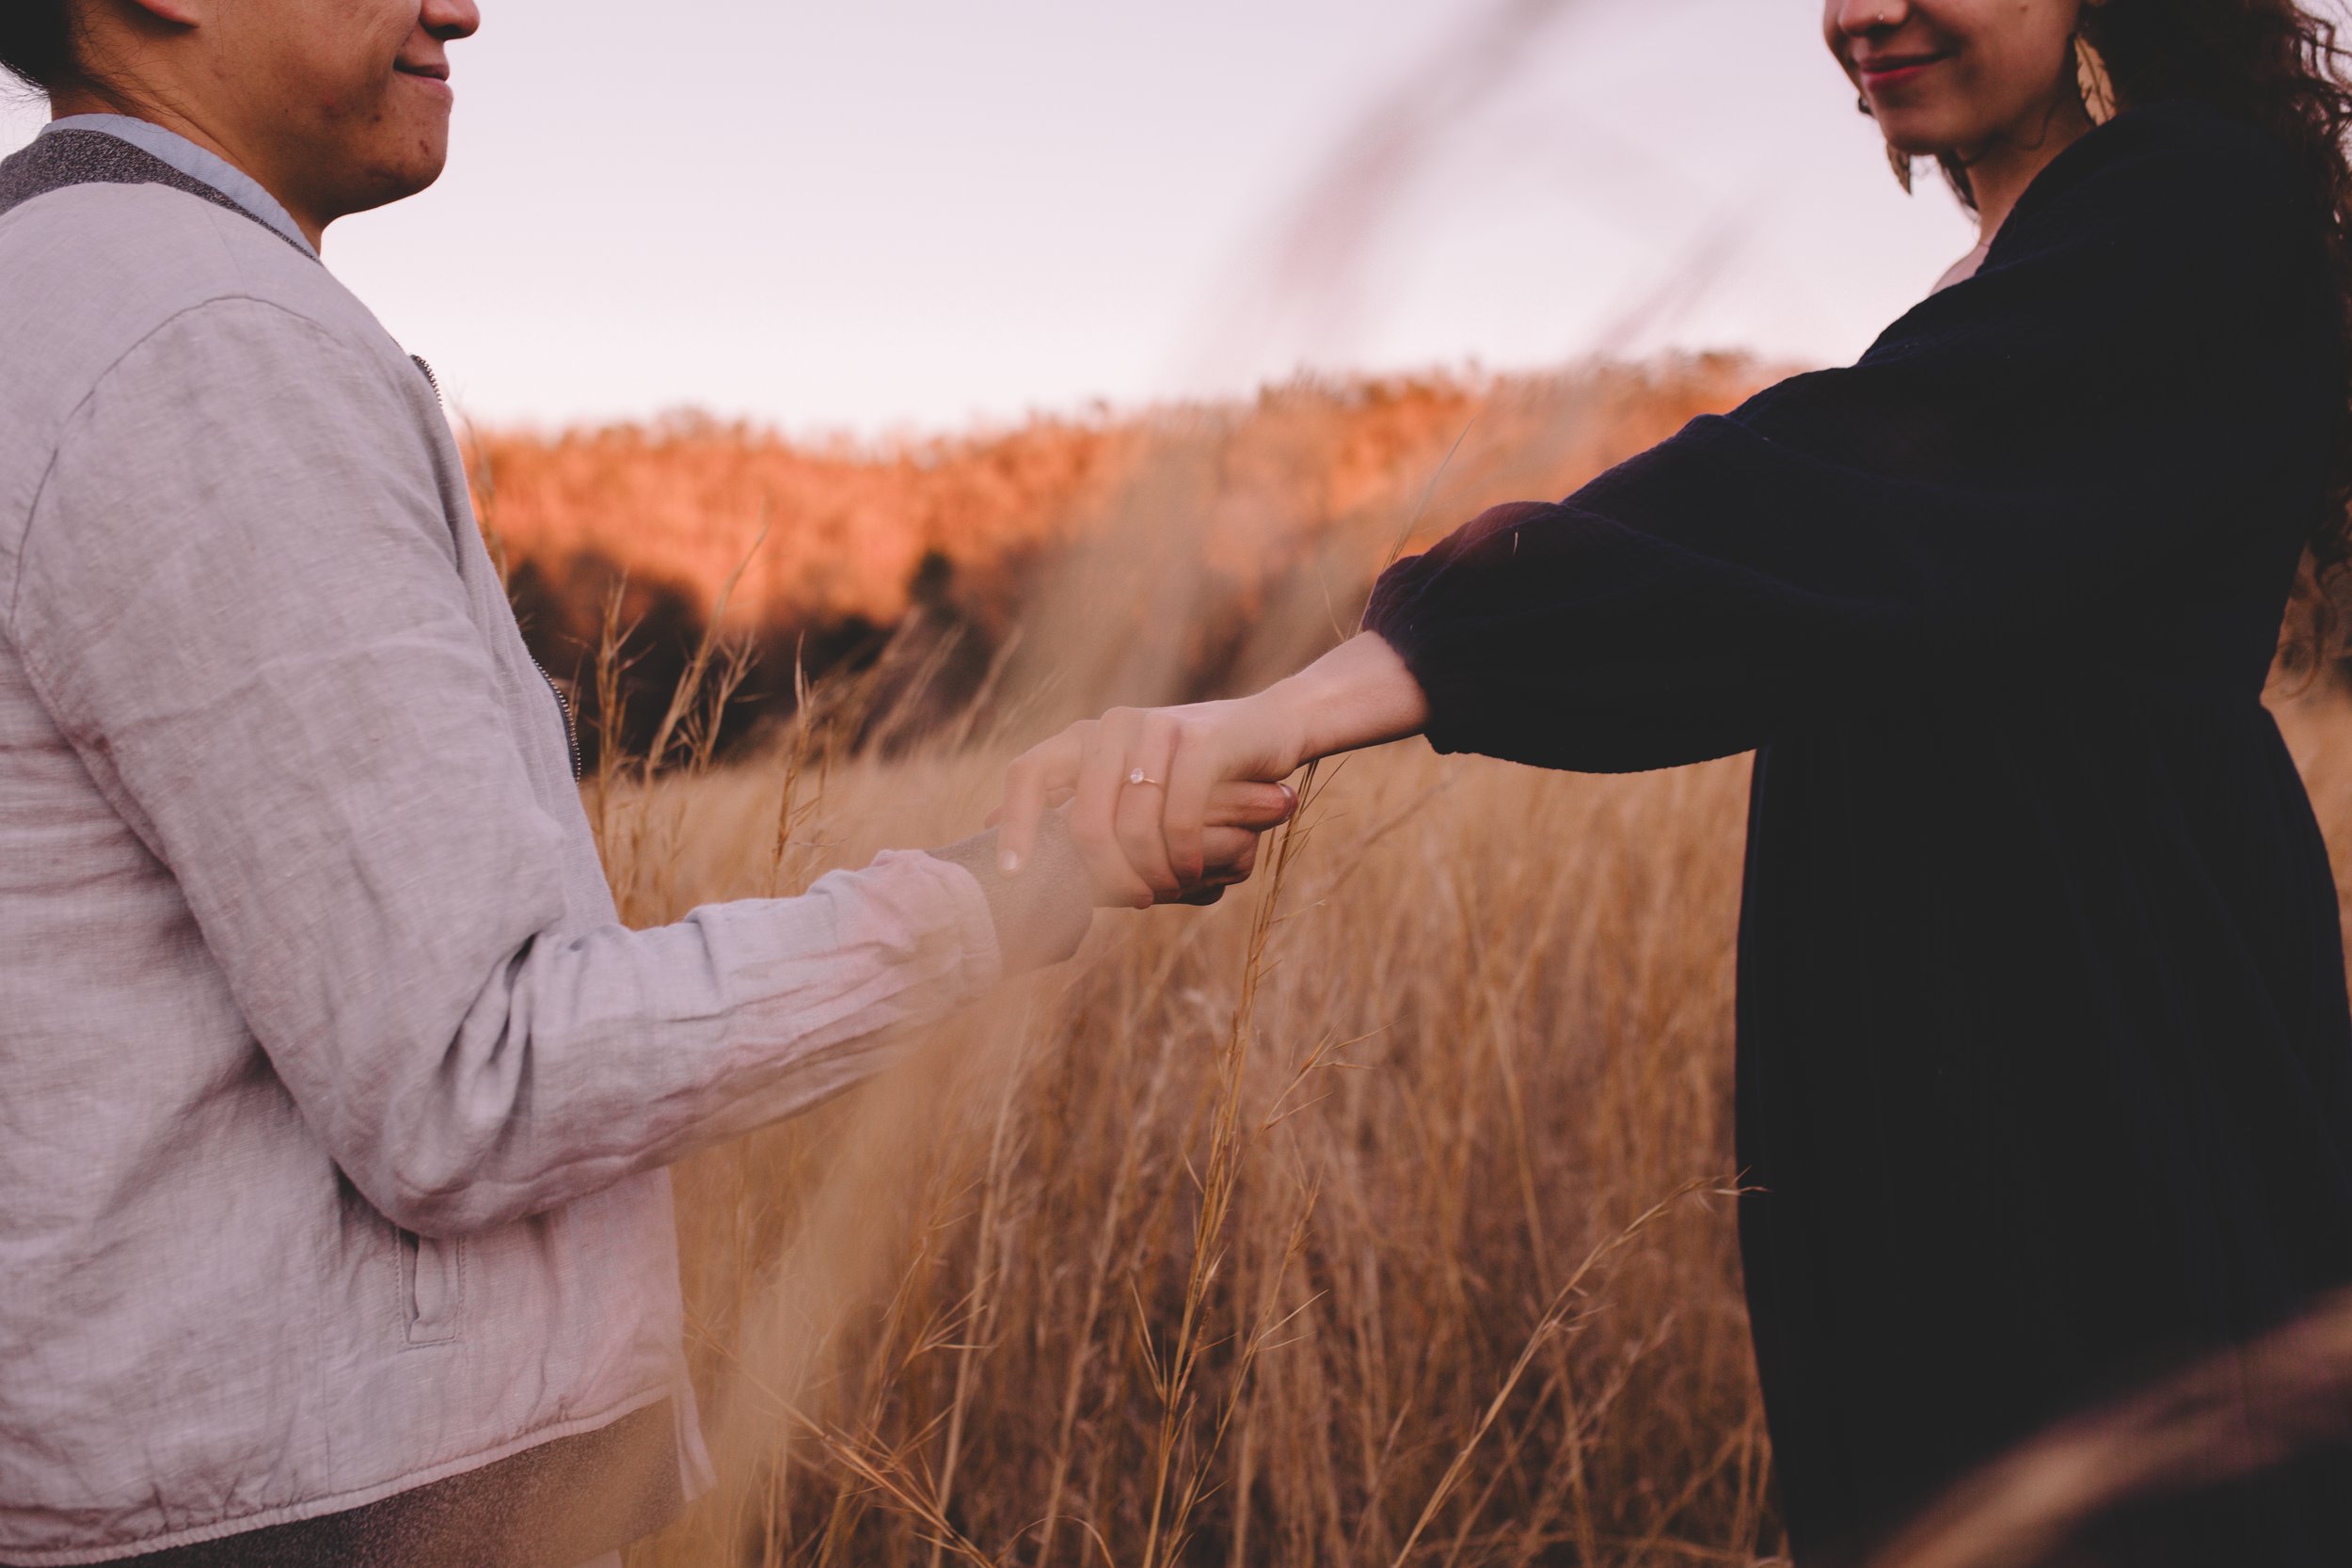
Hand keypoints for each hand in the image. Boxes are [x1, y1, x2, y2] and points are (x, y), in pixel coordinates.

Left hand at [997, 694, 1309, 908]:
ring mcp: (1157, 728)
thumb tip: (993, 845)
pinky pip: (1177, 820)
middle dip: (1109, 877)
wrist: (1272, 730)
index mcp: (1086, 737)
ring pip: (1132, 828)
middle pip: (1084, 822)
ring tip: (1170, 889)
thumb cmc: (1196, 777)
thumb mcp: (1133, 791)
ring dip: (1153, 874)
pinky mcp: (1202, 742)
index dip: (1014, 826)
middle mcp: (1113, 726)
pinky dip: (1183, 858)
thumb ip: (1077, 812)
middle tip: (1135, 901)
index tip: (1013, 876)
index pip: (1027, 774)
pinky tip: (1192, 873)